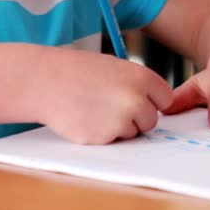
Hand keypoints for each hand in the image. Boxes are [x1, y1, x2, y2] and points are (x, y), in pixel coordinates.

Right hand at [36, 49, 171, 144]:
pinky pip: (112, 141)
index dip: (151, 100)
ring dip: (118, 126)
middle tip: (110, 105)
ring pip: (132, 133)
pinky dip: (101, 133)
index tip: (138, 98)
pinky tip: (85, 117)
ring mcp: (120, 121)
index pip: (165, 99)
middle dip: (136, 117)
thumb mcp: (115, 68)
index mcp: (142, 78)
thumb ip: (137, 86)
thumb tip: (153, 107)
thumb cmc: (79, 71)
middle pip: (150, 121)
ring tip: (94, 108)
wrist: (45, 81)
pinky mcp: (104, 138)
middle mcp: (135, 100)